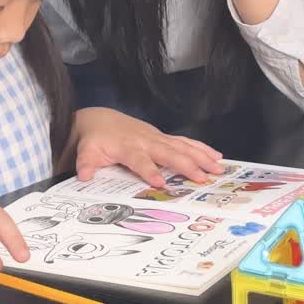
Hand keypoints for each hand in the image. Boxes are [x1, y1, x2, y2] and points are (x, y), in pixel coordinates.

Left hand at [74, 107, 225, 186]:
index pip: (140, 160)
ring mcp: (157, 137)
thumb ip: (86, 163)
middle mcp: (146, 140)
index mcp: (127, 146)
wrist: (99, 120)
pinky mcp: (163, 137)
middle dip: (186, 165)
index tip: (161, 184)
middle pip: (169, 153)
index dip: (150, 171)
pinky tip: (217, 156)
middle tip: (203, 178)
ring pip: (182, 146)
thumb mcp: (86, 151)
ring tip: (218, 169)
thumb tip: (84, 175)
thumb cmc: (95, 139)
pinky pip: (185, 142)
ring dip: (201, 157)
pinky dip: (201, 148)